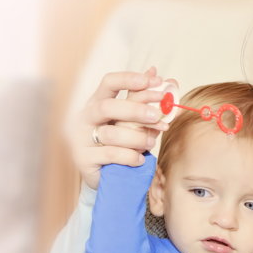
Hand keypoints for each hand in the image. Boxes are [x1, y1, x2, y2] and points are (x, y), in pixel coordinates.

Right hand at [70, 68, 170, 188]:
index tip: (155, 81)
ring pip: (112, 134)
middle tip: (157, 115)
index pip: (109, 82)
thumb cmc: (120, 141)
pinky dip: (131, 156)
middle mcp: (86, 117)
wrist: (103, 173)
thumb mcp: (133, 120)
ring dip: (137, 138)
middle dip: (135, 110)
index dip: (130, 79)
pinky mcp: (84, 159)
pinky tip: (140, 159)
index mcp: (98, 102)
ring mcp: (82, 138)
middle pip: (107, 107)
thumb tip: (170, 81)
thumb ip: (149, 102)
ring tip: (151, 143)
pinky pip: (111, 155)